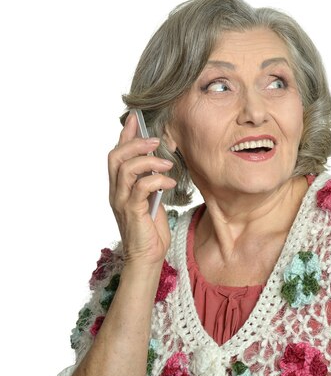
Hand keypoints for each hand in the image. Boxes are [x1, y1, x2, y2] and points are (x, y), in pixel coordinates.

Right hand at [108, 112, 176, 267]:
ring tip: (168, 163)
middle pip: (115, 156)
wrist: (147, 257)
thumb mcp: (152, 199)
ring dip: (148, 161)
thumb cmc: (151, 230)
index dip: (125, 135)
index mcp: (120, 186)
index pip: (117, 154)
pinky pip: (141, 187)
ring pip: (125, 169)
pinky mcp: (132, 211)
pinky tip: (170, 182)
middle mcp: (116, 191)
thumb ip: (150, 182)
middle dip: (136, 143)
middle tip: (156, 140)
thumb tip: (159, 163)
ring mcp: (122, 201)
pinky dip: (157, 180)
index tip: (135, 118)